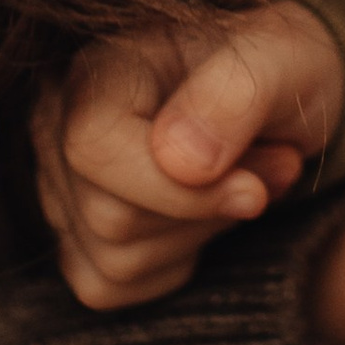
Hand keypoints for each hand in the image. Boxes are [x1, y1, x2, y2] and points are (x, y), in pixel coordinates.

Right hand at [32, 0, 344, 308]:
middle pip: (110, 217)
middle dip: (208, 210)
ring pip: (114, 261)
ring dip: (201, 234)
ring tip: (249, 181)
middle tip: (277, 167)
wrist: (282, 89)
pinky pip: (112, 286)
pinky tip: (210, 214)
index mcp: (100, 67)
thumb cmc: (280, 66)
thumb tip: (181, 163)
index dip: (177, 190)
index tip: (253, 190)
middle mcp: (59, 122)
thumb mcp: (286, 57)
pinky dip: (175, 265)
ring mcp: (59, 182)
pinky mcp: (75, 235)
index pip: (95, 149)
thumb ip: (236, 97)